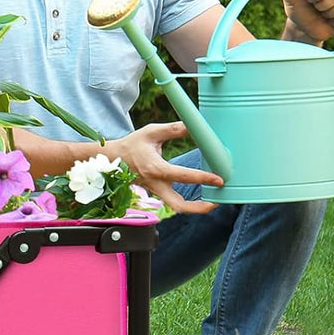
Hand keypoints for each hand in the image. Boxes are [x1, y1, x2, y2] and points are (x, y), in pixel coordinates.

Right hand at [109, 121, 223, 214]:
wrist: (113, 158)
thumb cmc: (132, 145)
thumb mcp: (151, 132)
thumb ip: (173, 129)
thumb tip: (194, 126)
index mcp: (156, 168)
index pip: (184, 176)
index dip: (204, 178)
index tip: (219, 179)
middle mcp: (156, 183)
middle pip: (179, 205)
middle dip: (199, 207)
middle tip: (217, 202)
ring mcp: (155, 190)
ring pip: (176, 207)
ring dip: (195, 208)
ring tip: (212, 202)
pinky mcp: (156, 192)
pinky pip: (173, 201)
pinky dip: (188, 202)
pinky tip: (200, 196)